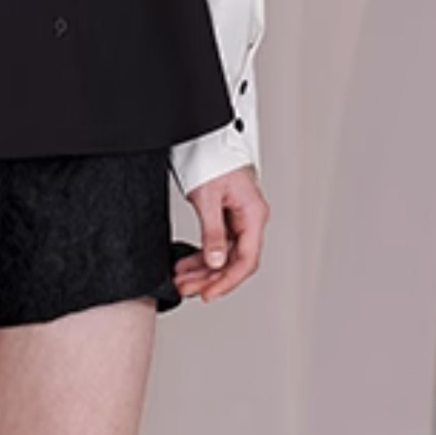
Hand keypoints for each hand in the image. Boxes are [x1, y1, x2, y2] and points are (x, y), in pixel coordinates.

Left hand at [171, 162, 266, 304]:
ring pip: (224, 256)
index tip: (209, 293)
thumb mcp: (207, 198)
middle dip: (210, 278)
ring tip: (182, 279)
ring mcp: (239, 219)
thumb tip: (215, 261)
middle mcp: (250, 219)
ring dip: (203, 270)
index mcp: (253, 214)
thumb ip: (212, 232)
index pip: (246, 259)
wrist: (206, 141)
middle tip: (188, 288)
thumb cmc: (212, 159)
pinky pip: (217, 244)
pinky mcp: (227, 218)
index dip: (227, 280)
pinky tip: (186, 265)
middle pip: (234, 261)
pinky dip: (201, 256)